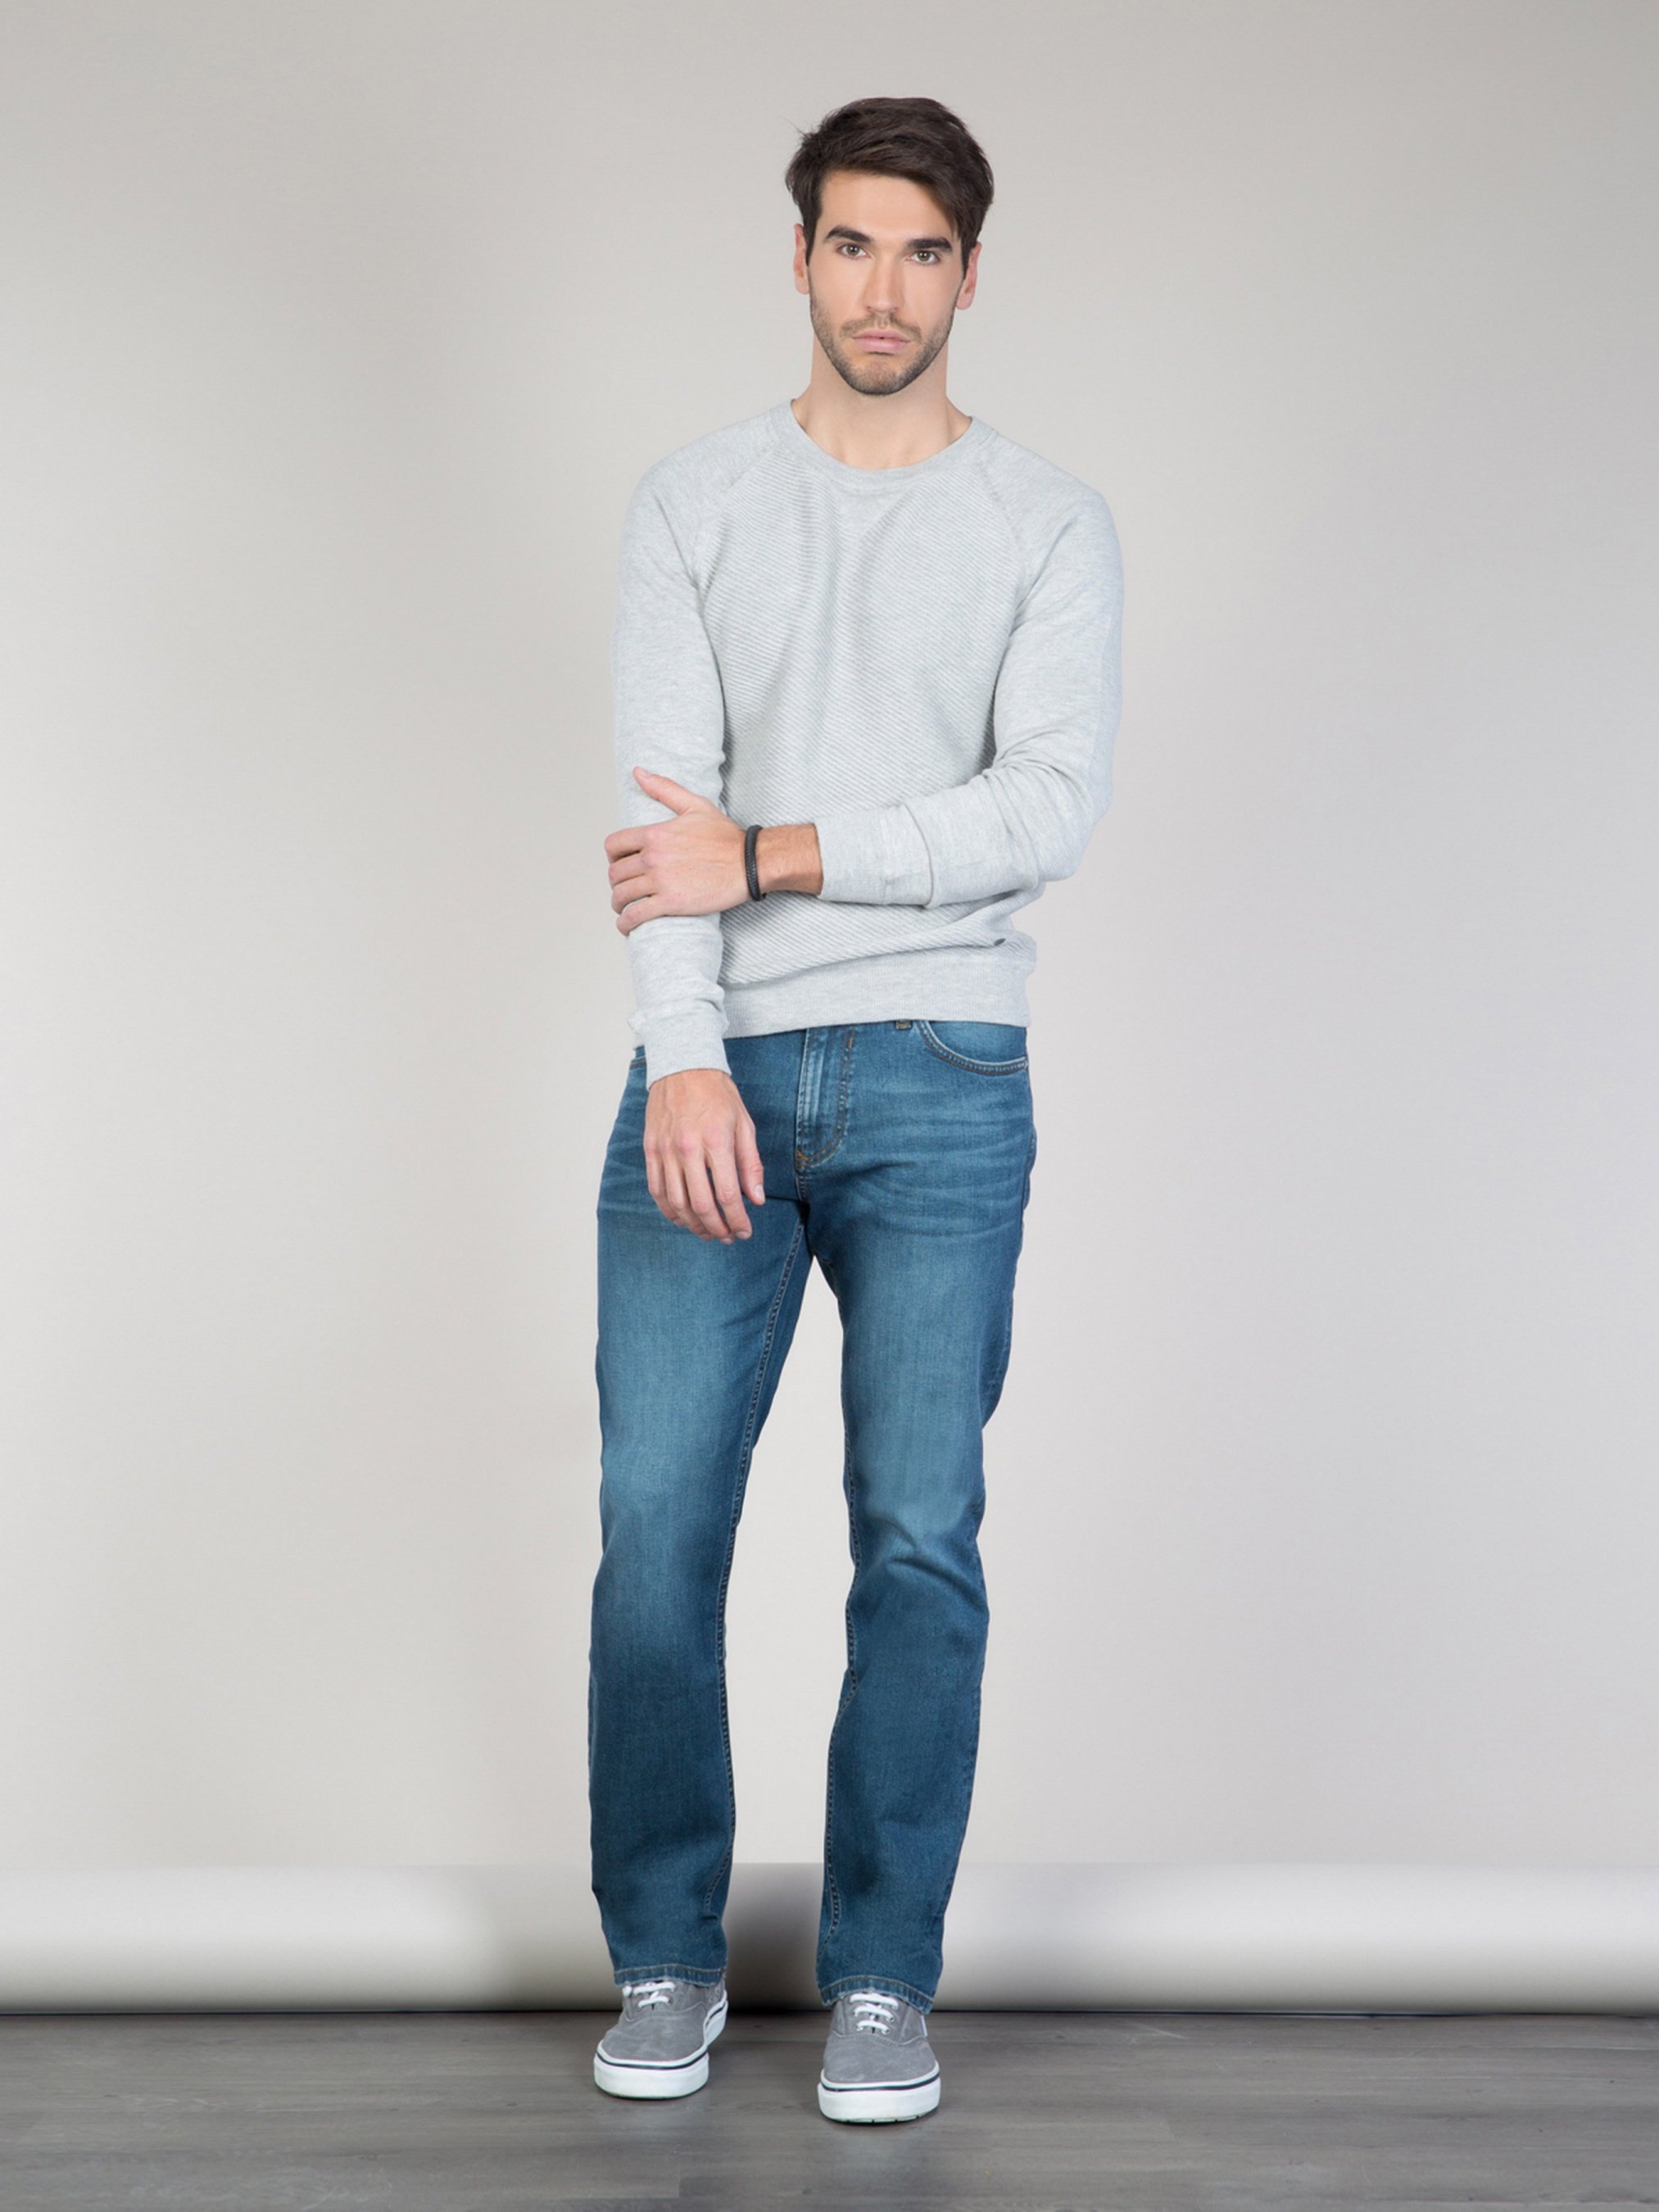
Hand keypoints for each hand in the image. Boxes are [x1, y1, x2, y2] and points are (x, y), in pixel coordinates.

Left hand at [606, 770, 747, 932]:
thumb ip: (664, 789)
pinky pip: (636, 915)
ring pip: (621, 895)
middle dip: (616, 883)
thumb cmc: (726, 837)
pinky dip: (626, 923)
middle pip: (615, 873)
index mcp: (655, 834)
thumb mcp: (695, 805)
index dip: (612, 857)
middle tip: (625, 889)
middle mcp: (652, 857)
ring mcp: (660, 881)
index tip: (619, 864)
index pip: (614, 845)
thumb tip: (638, 772)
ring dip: (618, 904)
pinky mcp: (671, 903)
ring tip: (623, 909)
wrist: (750, 863)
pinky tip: (627, 925)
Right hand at [644, 1067, 765, 1241]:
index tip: (745, 1231)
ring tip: (707, 1232)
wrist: (683, 1066)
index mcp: (716, 1141)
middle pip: (700, 1205)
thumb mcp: (744, 1124)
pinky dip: (669, 1211)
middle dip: (717, 1228)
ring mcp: (665, 1150)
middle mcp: (688, 1148)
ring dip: (693, 1225)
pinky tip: (682, 1218)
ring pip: (676, 1203)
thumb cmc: (717, 1094)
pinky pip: (657, 1190)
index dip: (737, 1220)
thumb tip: (756, 1199)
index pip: (727, 1194)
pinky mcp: (650, 1149)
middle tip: (727, 1237)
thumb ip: (751, 1164)